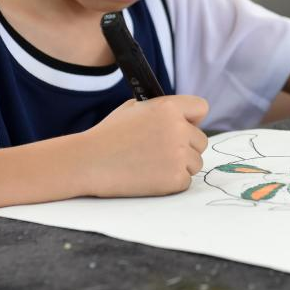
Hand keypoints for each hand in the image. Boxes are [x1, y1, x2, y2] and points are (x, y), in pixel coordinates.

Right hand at [77, 96, 208, 196]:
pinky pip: (186, 180)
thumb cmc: (110, 135)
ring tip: (151, 164)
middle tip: (158, 151)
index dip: (193, 118)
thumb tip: (186, 117)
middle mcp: (178, 128)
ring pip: (196, 162)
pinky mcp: (175, 178)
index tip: (184, 126)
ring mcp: (178, 155)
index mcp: (168, 107)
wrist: (89, 162)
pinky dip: (171, 182)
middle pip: (201, 140)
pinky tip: (150, 176)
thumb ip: (163, 109)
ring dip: (180, 165)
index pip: (201, 108)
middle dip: (185, 146)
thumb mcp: (135, 108)